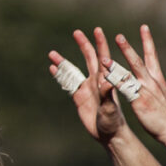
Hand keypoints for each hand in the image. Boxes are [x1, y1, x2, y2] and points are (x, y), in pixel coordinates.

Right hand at [54, 29, 126, 143]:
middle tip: (77, 32)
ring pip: (73, 70)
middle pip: (88, 58)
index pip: (103, 58)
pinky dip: (60, 75)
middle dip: (83, 45)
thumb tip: (108, 80)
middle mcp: (95, 82)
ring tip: (51, 53)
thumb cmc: (114, 122)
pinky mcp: (78, 97)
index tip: (97, 31)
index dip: (101, 44)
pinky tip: (52, 68)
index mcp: (104, 81)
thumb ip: (108, 95)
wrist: (109, 134)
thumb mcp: (111, 108)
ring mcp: (86, 89)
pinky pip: (68, 83)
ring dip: (63, 61)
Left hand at [110, 24, 165, 136]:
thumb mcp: (161, 95)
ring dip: (116, 65)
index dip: (148, 41)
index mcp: (157, 80)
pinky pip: (125, 90)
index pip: (152, 56)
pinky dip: (115, 82)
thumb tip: (150, 79)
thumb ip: (154, 85)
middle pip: (138, 61)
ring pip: (129, 75)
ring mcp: (146, 91)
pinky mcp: (140, 101)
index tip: (144, 27)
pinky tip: (105, 78)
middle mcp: (152, 82)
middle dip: (127, 48)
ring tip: (103, 57)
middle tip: (118, 36)